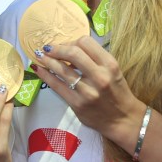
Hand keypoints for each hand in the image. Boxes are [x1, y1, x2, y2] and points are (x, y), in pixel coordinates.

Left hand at [30, 36, 145, 142]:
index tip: (64, 45)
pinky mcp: (77, 104)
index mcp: (110, 64)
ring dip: (47, 60)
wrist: (123, 119)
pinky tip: (38, 69)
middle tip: (48, 48)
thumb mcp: (112, 70)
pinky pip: (56, 86)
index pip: (86, 42)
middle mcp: (100, 76)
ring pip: (61, 69)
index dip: (71, 41)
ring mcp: (87, 91)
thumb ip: (94, 59)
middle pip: (72, 53)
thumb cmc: (117, 92)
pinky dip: (45, 75)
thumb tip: (67, 48)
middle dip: (56, 48)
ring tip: (40, 56)